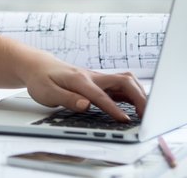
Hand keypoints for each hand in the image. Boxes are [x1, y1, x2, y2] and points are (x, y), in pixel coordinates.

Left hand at [18, 53, 146, 121]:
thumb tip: (86, 105)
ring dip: (139, 93)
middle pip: (123, 81)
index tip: (125, 120)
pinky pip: (122, 85)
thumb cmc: (42, 80)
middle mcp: (92, 76)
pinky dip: (133, 94)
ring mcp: (98, 78)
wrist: (39, 66)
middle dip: (138, 96)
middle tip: (148, 115)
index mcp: (79, 80)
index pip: (100, 95)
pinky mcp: (100, 82)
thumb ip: (67, 99)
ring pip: (126, 81)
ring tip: (147, 111)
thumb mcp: (47, 93)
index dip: (114, 108)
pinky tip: (138, 105)